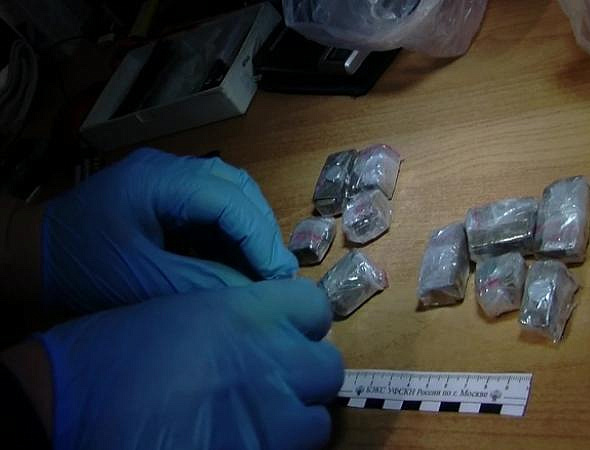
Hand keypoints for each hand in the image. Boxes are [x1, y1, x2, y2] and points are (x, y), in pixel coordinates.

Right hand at [37, 278, 342, 449]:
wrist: (64, 410)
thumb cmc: (109, 356)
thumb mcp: (180, 311)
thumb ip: (237, 321)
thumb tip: (267, 336)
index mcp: (249, 313)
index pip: (314, 308)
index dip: (300, 324)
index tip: (284, 337)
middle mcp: (272, 360)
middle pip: (327, 366)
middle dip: (304, 375)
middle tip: (271, 385)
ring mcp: (271, 417)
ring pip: (316, 421)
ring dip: (293, 420)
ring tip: (256, 423)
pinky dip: (274, 449)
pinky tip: (239, 441)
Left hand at [42, 148, 297, 312]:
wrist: (34, 255)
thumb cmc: (80, 266)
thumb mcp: (141, 280)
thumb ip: (201, 282)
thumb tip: (254, 290)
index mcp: (159, 180)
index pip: (229, 199)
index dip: (260, 237)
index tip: (279, 276)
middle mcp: (169, 170)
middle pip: (237, 188)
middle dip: (261, 230)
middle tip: (277, 272)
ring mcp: (169, 179)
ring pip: (231, 195)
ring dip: (251, 230)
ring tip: (263, 268)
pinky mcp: (168, 196)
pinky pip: (214, 208)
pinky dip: (233, 234)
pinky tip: (239, 261)